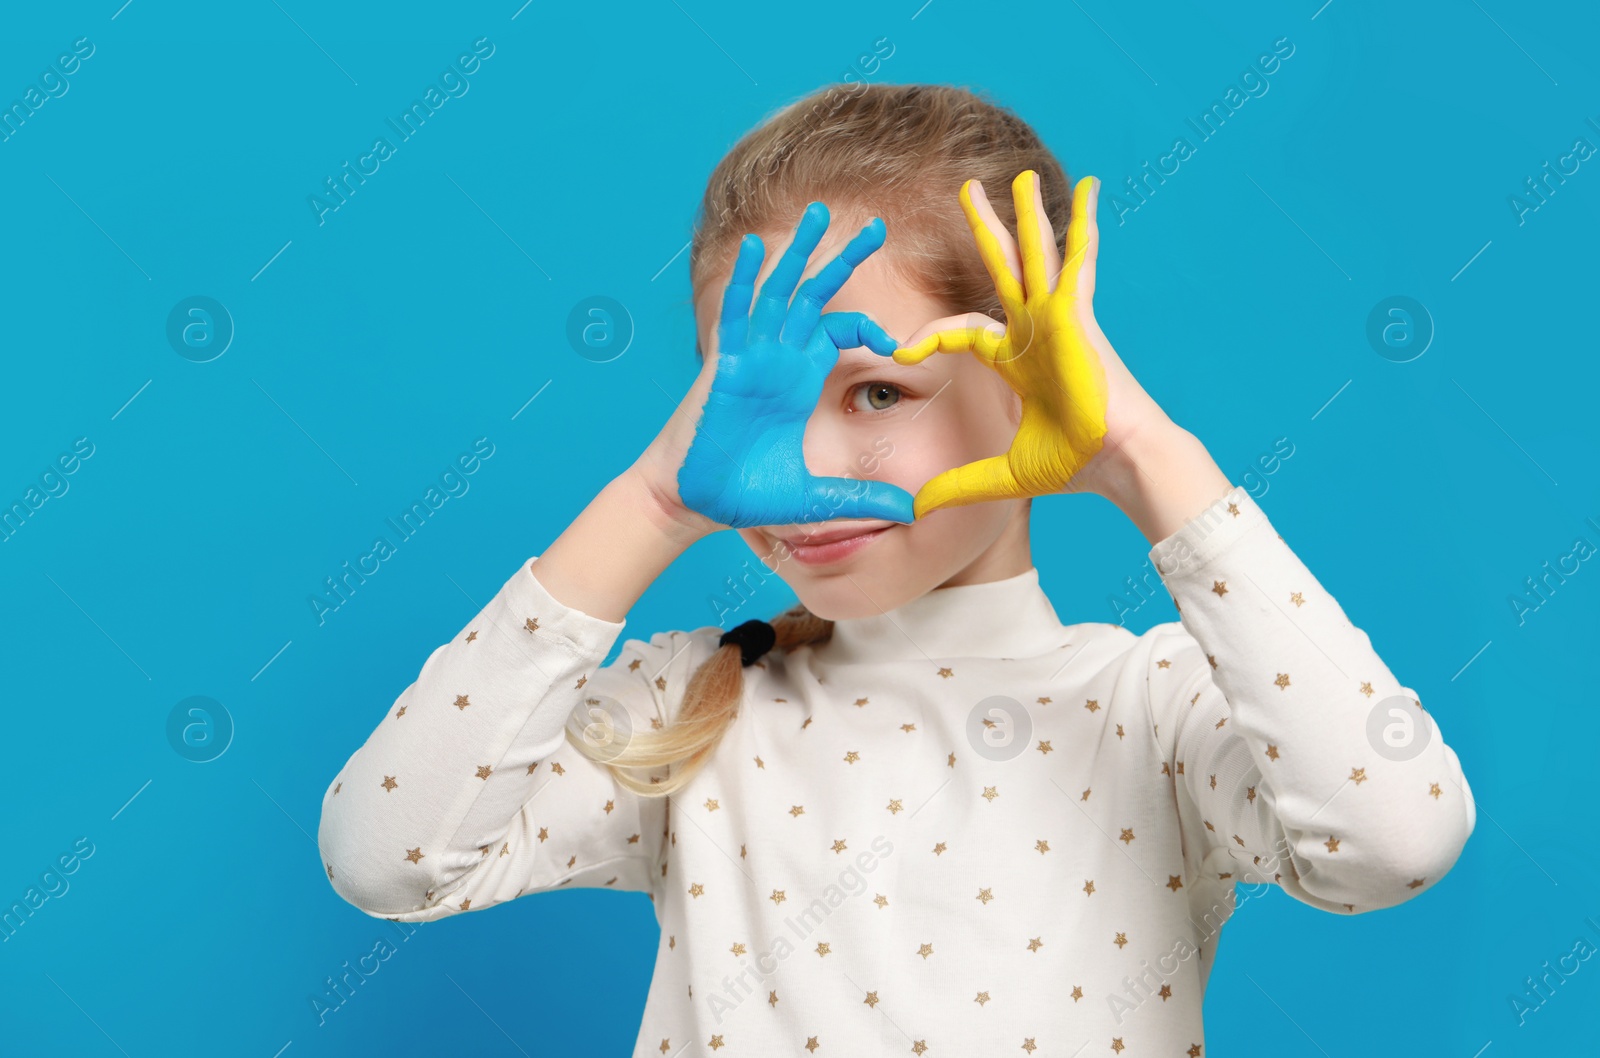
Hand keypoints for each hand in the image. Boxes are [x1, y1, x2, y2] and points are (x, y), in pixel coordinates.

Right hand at [640, 203, 916, 533]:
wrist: (696, 504)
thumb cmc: (745, 495)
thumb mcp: (815, 498)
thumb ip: (862, 498)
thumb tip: (912, 510)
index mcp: (799, 378)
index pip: (840, 330)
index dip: (869, 325)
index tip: (898, 343)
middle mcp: (778, 358)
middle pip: (815, 295)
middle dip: (843, 260)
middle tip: (876, 226)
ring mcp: (750, 357)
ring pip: (779, 292)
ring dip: (798, 253)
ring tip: (820, 213)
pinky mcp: (724, 366)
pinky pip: (736, 316)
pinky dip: (745, 282)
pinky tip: (756, 249)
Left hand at [892, 171, 1173, 517]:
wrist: (1117, 462)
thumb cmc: (1074, 466)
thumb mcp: (1002, 475)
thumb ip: (960, 484)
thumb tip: (917, 510)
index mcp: (1018, 361)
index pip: (964, 329)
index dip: (929, 336)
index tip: (900, 353)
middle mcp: (1037, 331)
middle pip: (1002, 269)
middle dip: (984, 230)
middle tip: (966, 191)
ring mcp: (1059, 319)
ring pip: (1037, 254)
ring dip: (1027, 215)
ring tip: (1017, 175)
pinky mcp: (1080, 315)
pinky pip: (1079, 260)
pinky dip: (1083, 225)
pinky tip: (1090, 188)